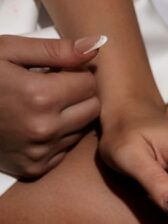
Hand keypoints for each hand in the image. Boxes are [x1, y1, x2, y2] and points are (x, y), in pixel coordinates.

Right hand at [0, 34, 103, 177]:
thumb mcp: (8, 51)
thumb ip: (55, 50)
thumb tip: (94, 47)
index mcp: (40, 96)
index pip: (90, 84)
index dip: (76, 74)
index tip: (59, 71)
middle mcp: (44, 129)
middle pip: (93, 109)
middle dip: (79, 95)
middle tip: (53, 87)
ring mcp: (40, 152)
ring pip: (82, 130)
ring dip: (69, 116)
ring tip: (39, 105)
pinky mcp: (35, 168)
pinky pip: (65, 150)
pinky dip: (57, 137)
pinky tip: (34, 124)